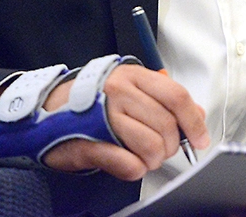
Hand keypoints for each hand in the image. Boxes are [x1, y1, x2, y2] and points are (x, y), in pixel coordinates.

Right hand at [41, 64, 209, 179]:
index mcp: (133, 75)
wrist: (45, 111)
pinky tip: (128, 163)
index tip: (200, 139)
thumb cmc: (92, 102)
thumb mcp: (130, 90)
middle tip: (159, 150)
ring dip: (152, 160)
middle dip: (170, 147)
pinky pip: (128, 163)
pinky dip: (134, 169)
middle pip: (166, 126)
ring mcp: (103, 115)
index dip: (194, 122)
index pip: (177, 97)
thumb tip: (196, 114)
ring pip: (151, 146)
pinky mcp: (91, 141)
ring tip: (141, 156)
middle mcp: (119, 90)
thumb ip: (164, 99)